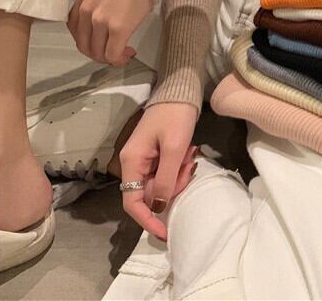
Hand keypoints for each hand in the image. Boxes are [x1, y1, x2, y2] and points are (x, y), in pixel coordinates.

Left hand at [67, 0, 151, 66]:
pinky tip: (126, 55)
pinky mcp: (118, 29)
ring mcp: (101, 21)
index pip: (76, 29)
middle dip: (97, 52)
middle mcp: (87, 12)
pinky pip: (112, 54)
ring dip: (108, 57)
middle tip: (111, 51)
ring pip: (97, 52)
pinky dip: (118, 59)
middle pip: (84, 44)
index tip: (101, 39)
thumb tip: (106, 8)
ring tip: (122, 53)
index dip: (88, 39)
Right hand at [119, 102, 198, 239]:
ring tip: (190, 156)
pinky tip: (188, 153)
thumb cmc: (175, 116)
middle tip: (189, 168)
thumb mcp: (174, 148)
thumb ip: (166, 179)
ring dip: (177, 177)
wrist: (180, 90)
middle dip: (171, 189)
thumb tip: (157, 208)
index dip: (147, 220)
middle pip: (149, 194)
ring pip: (160, 184)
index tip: (165, 232)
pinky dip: (178, 168)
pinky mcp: (155, 154)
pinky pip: (165, 172)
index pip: (132, 202)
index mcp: (131, 162)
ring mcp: (143, 159)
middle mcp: (132, 163)